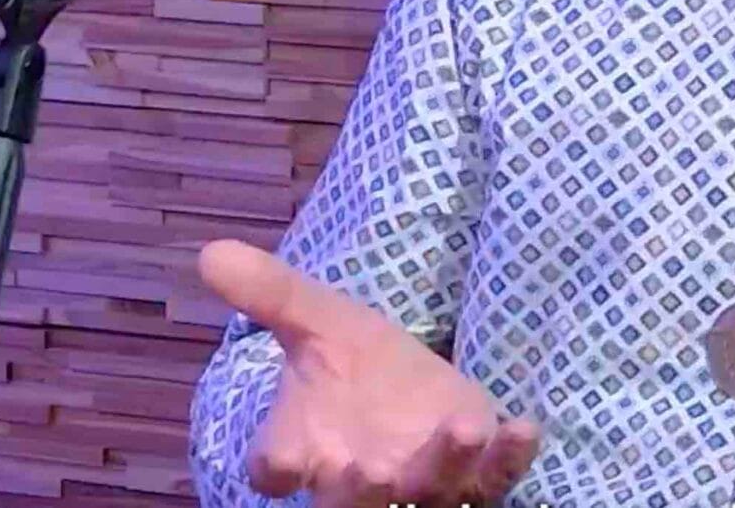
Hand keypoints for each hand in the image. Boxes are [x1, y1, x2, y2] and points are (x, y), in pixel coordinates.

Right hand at [198, 238, 542, 507]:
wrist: (409, 388)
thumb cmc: (351, 364)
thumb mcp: (316, 320)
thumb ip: (271, 293)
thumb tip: (212, 252)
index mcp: (303, 450)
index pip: (276, 470)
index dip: (278, 468)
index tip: (283, 463)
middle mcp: (358, 480)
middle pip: (352, 504)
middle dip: (362, 492)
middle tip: (372, 472)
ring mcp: (422, 485)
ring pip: (431, 495)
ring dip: (448, 467)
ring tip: (464, 428)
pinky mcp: (477, 476)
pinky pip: (495, 480)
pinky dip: (510, 457)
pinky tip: (523, 426)